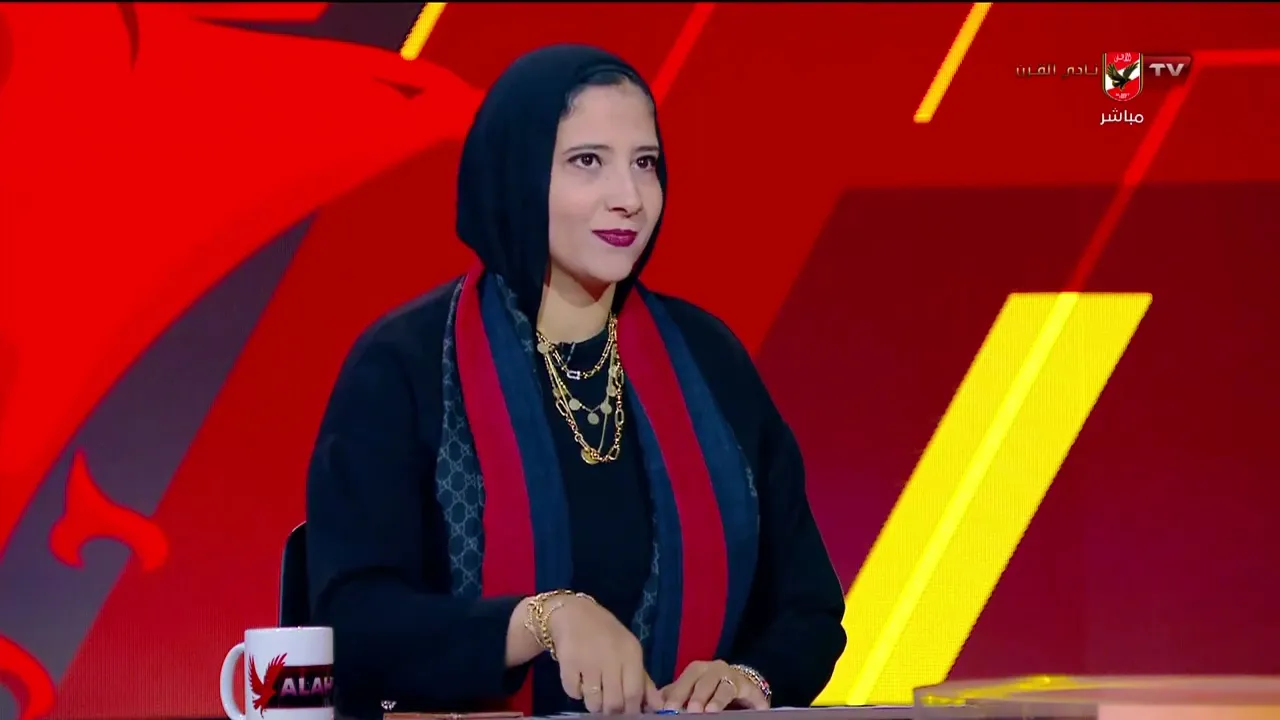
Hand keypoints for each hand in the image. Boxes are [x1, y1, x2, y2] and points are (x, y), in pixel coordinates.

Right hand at [547, 595, 663, 713]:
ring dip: (593, 703)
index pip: (634, 694)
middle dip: (612, 711)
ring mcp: (588, 662)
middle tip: (608, 706)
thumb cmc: (605, 634)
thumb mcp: (629, 651)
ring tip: (593, 691)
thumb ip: (643, 680)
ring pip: (593, 703)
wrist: (573, 613)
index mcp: (631, 654)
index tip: (627, 713)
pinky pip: (574, 693)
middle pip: (615, 703)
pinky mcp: (568, 664)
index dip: (631, 710)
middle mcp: (611, 658)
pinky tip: (579, 680)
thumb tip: (657, 707)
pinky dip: (576, 692)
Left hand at [661, 660, 769, 712]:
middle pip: (705, 682)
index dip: (678, 694)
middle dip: (698, 696)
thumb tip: (653, 705)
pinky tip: (755, 709)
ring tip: (710, 711)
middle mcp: (715, 670)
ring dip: (718, 699)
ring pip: (725, 687)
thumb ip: (673, 696)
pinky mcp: (749, 688)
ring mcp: (733, 677)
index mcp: (697, 670)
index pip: (686, 679)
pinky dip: (753, 701)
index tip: (669, 709)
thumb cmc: (705, 689)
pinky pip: (751, 694)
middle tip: (691, 710)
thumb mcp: (689, 690)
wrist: (735, 683)